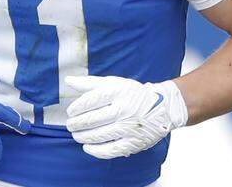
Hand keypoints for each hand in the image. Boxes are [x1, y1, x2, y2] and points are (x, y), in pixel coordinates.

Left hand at [64, 76, 186, 158]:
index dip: (76, 108)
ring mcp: (130, 127)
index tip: (70, 112)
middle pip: (92, 119)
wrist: (164, 106)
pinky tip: (87, 147)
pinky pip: (111, 150)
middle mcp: (124, 109)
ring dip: (83, 137)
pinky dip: (95, 151)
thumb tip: (68, 80)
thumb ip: (89, 83)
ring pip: (99, 135)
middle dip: (76, 124)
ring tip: (76, 135)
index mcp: (118, 92)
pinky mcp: (135, 142)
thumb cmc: (133, 94)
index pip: (90, 100)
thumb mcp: (113, 83)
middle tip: (70, 125)